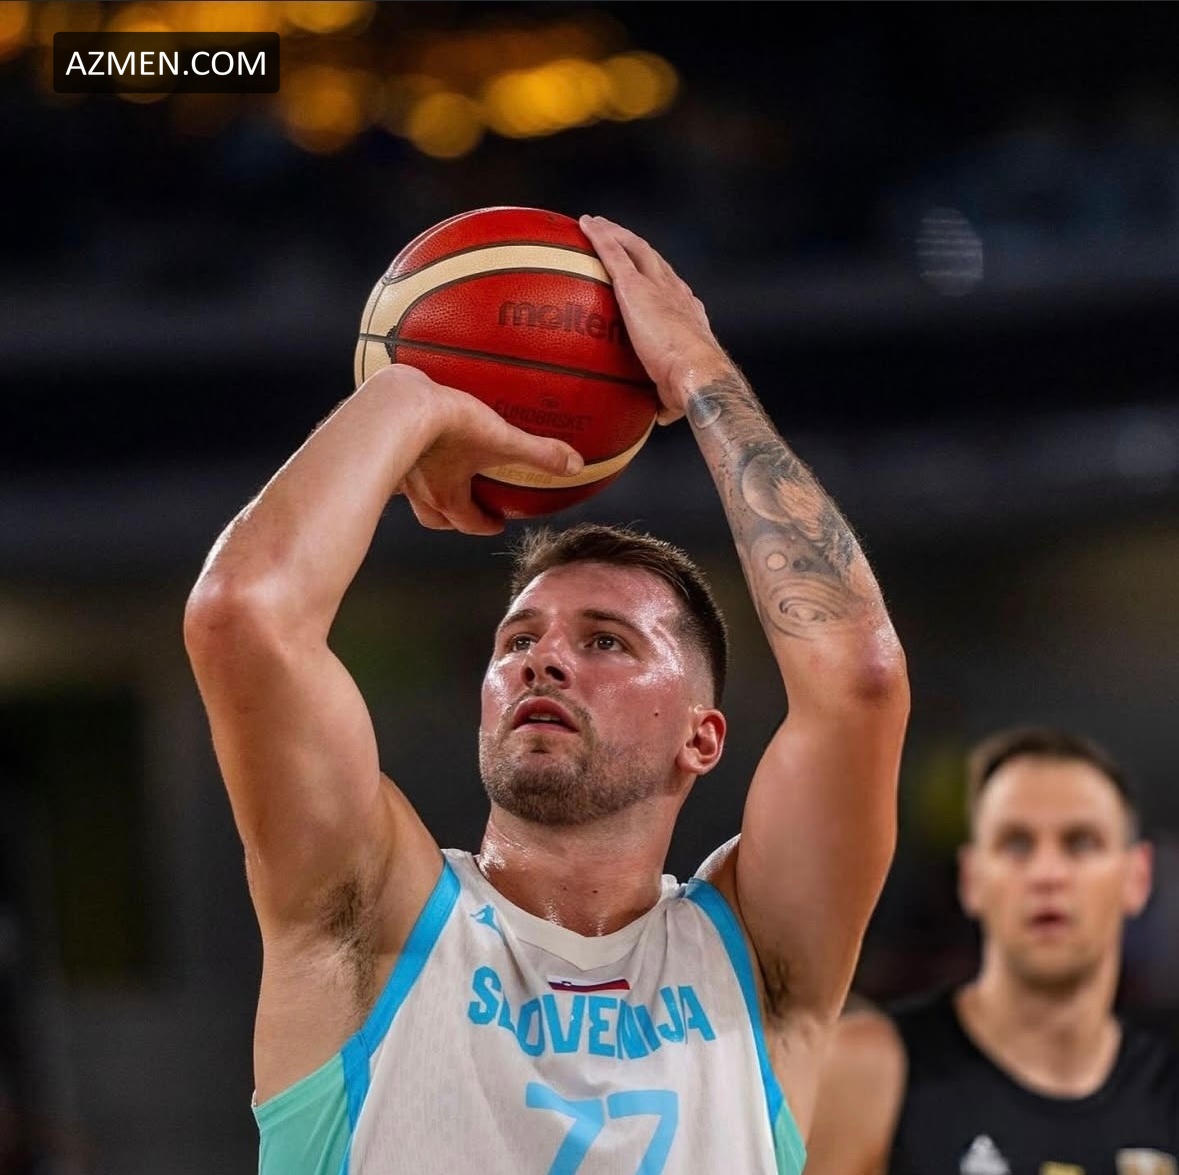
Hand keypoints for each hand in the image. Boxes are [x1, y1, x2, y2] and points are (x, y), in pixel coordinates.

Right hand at [374, 365, 581, 534]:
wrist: (397, 403)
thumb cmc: (448, 426)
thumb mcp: (502, 439)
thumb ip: (539, 453)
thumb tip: (574, 465)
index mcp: (448, 496)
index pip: (468, 522)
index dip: (485, 525)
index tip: (496, 523)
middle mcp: (420, 490)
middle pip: (436, 517)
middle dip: (453, 515)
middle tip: (467, 505)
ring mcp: (400, 469)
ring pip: (412, 492)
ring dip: (428, 488)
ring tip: (439, 472)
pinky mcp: (383, 442)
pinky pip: (396, 458)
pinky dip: (406, 456)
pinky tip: (413, 438)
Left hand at [579, 215, 732, 422]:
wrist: (698, 373)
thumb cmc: (691, 389)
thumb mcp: (677, 394)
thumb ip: (667, 399)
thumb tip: (662, 415)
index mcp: (688, 314)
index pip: (672, 290)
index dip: (661, 279)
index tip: (648, 275)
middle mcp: (676, 292)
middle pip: (654, 260)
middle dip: (637, 247)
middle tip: (619, 238)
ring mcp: (657, 286)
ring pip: (635, 248)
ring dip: (616, 233)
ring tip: (596, 224)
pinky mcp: (636, 287)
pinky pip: (614, 253)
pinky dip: (601, 236)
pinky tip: (585, 225)